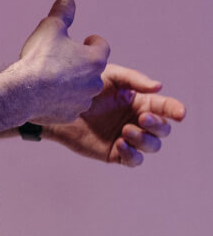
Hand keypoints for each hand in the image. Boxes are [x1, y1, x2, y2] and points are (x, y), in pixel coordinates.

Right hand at [17, 0, 108, 123]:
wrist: (24, 92)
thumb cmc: (40, 58)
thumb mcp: (50, 27)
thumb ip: (63, 12)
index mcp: (94, 60)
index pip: (102, 46)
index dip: (92, 41)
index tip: (84, 40)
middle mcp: (94, 82)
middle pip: (92, 69)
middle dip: (80, 63)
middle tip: (63, 58)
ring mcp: (83, 100)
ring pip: (81, 88)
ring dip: (72, 82)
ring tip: (52, 77)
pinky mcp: (70, 115)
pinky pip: (69, 105)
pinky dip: (61, 99)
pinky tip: (46, 94)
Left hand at [48, 63, 185, 164]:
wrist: (56, 105)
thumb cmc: (82, 86)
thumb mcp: (108, 76)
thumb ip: (134, 79)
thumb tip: (159, 87)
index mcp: (139, 101)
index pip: (164, 107)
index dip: (174, 110)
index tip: (179, 112)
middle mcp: (136, 120)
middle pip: (162, 129)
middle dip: (157, 125)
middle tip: (142, 117)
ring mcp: (127, 137)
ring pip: (152, 146)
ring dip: (145, 139)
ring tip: (126, 130)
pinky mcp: (114, 152)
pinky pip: (133, 160)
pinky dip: (132, 154)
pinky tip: (121, 142)